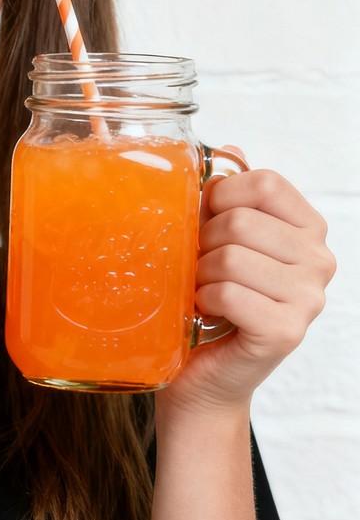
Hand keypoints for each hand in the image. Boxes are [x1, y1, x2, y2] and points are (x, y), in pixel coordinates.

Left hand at [159, 145, 337, 417]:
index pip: (264, 182)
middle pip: (240, 220)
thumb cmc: (205, 296)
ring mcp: (309, 298)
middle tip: (201, 267)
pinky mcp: (286, 331)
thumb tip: (230, 147)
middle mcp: (319, 261)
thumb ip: (225, 193)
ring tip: (203, 290)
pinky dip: (204, 300)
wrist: (200, 371)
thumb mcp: (213, 237)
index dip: (220, 196)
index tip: (208, 221)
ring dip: (199, 274)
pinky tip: (208, 313)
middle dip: (202, 242)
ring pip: (230, 256)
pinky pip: (227, 293)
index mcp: (307, 229)